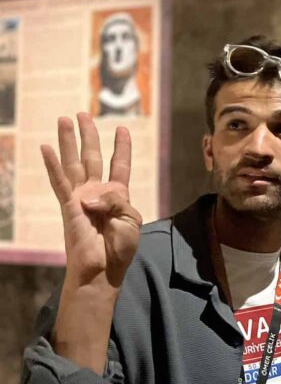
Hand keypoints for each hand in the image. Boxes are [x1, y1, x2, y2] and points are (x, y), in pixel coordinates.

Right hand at [41, 113, 140, 288]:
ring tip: (64, 119)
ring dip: (68, 141)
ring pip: (73, 163)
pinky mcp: (68, 207)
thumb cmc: (120, 248)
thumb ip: (116, 199)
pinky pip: (59, 182)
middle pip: (92, 157)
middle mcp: (97, 192)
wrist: (104, 269)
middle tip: (82, 114)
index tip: (123, 129)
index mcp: (118, 195)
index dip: (122, 147)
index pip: (120, 165)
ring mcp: (80, 198)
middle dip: (88, 135)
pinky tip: (45, 148)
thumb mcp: (131, 219)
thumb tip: (90, 194)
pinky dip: (52, 165)